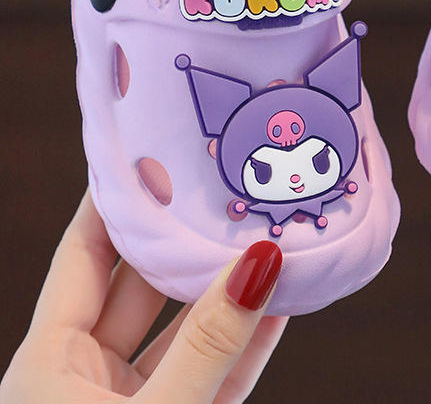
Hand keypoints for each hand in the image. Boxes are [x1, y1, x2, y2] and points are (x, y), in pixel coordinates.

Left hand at [0, 192, 285, 403]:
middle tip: (226, 192)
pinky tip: (281, 308)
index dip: (115, 202)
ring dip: (227, 294)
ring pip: (185, 331)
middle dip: (185, 240)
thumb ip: (206, 345)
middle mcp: (85, 377)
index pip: (84, 255)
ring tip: (269, 245)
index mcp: (49, 365)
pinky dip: (247, 344)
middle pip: (142, 285)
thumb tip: (259, 262)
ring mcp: (133, 402)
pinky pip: (214, 374)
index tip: (154, 152)